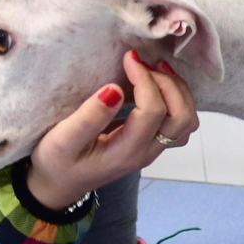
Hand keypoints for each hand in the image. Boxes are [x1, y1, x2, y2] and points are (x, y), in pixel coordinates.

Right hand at [24, 51, 198, 210]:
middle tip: (145, 64)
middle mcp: (147, 152)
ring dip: (178, 91)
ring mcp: (152, 149)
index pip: (153, 111)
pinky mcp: (152, 143)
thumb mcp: (62, 140)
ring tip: (155, 69)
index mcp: (126, 151)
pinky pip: (179, 123)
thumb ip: (88, 117)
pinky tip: (156, 84)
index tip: (129, 58)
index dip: (146, 80)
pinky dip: (176, 99)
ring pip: (187, 121)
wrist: (60, 184)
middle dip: (169, 84)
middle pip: (182, 117)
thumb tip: (115, 89)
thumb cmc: (57, 162)